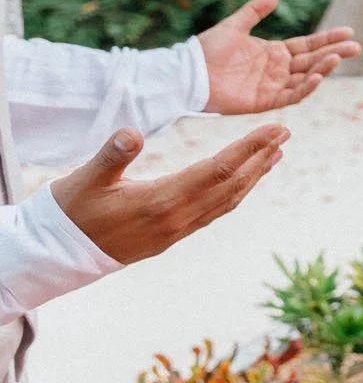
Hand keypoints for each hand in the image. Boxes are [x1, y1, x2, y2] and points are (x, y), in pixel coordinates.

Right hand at [53, 123, 287, 263]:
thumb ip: (111, 156)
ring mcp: (177, 230)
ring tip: (275, 154)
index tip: (276, 129)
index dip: (250, 148)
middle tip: (284, 132)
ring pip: (228, 201)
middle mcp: (177, 218)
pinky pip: (215, 212)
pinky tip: (244, 181)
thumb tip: (132, 132)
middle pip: (232, 185)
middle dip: (260, 158)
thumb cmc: (71, 211)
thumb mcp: (86, 179)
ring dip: (254, 176)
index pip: (219, 170)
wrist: (57, 254)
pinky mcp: (172, 236)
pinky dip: (236, 193)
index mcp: (161, 201)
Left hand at [199, 0, 360, 114]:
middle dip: (334, 53)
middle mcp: (277, 69)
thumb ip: (254, 11)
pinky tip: (317, 77)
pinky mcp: (264, 101)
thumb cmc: (207, 50)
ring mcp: (272, 86)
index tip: (348, 32)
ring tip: (336, 58)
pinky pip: (290, 96)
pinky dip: (305, 88)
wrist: (187, 75)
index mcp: (273, 52)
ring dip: (322, 69)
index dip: (327, 39)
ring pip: (305, 78)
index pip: (307, 45)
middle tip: (355, 47)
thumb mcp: (234, 26)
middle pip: (312, 60)